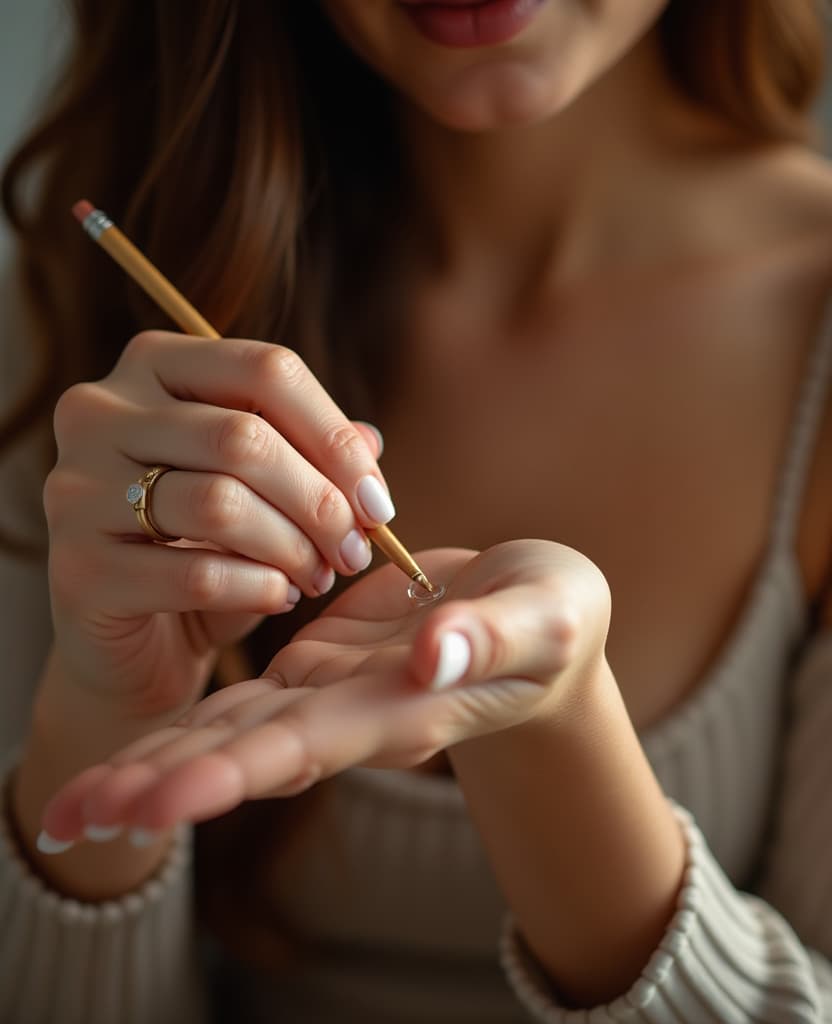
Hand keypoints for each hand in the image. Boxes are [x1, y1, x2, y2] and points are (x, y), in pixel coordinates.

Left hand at [41, 540, 610, 842]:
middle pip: (243, 753)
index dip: (229, 770)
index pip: (305, 743)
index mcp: (401, 708)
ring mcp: (328, 692)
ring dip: (153, 763)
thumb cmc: (556, 622)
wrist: (537, 619)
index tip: (153, 801)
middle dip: (159, 783)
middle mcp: (352, 715)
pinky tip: (134, 749)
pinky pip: (242, 692)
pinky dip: (188, 720)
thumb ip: (492, 637)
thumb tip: (433, 656)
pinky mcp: (318, 663)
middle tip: (72, 816)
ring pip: (229, 728)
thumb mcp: (544, 618)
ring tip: (73, 804)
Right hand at [42, 330, 389, 723]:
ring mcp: (75, 488)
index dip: (335, 436)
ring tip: (318, 576)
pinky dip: (259, 590)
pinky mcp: (76, 567)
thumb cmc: (206, 550)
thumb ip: (310, 455)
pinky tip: (279, 598)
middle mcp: (100, 412)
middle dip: (321, 502)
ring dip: (293, 549)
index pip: (266, 370)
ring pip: (221, 504)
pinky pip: (196, 574)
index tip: (376, 500)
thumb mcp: (265, 490)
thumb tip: (369, 442)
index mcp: (153, 366)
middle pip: (245, 438)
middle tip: (354, 550)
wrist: (138, 641)